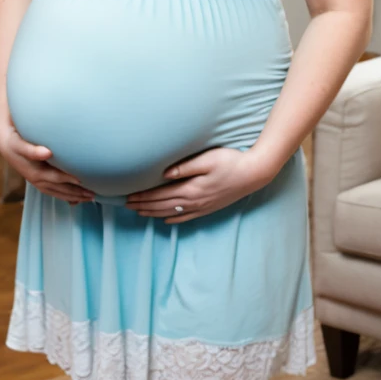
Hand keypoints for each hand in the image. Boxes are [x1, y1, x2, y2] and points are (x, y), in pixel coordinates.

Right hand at [0, 119, 94, 204]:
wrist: (7, 146)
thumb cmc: (16, 143)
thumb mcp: (20, 144)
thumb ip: (32, 150)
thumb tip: (47, 152)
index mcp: (35, 173)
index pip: (56, 178)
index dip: (69, 180)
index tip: (83, 180)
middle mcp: (37, 181)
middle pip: (60, 190)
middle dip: (76, 193)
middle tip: (93, 194)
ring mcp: (39, 183)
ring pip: (59, 193)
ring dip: (74, 197)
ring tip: (90, 198)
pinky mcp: (40, 182)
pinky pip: (55, 192)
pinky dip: (67, 196)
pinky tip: (77, 199)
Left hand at [126, 147, 271, 223]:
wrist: (254, 173)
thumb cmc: (231, 161)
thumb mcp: (207, 159)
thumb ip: (185, 167)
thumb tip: (164, 174)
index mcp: (191, 188)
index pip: (160, 195)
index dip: (143, 197)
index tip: (128, 197)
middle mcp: (194, 201)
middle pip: (162, 205)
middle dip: (143, 205)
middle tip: (126, 205)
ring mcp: (202, 206)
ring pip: (171, 212)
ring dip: (153, 213)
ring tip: (140, 213)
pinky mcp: (209, 207)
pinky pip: (187, 217)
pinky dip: (173, 219)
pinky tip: (166, 220)